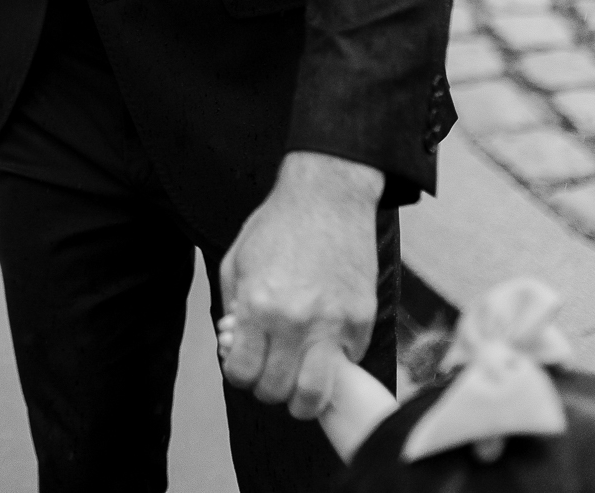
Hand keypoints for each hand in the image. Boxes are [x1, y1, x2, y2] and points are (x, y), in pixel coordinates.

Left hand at [218, 151, 383, 418]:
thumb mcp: (237, 261)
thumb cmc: (277, 225)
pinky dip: (334, 365)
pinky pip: (347, 365)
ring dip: (303, 397)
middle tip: (272, 373)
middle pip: (277, 391)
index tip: (247, 364)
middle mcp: (295, 322)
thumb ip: (233, 308)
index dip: (240, 374)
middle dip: (269, 389)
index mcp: (257, 306)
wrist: (328, 196)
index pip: (242, 373)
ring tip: (299, 381)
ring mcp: (333, 325)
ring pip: (315, 395)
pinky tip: (324, 344)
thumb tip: (236, 346)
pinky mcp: (362, 321)